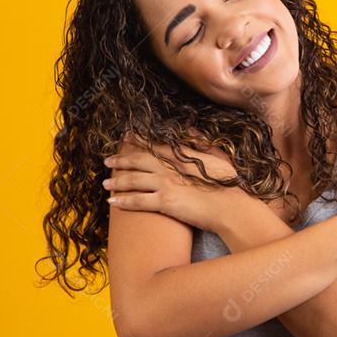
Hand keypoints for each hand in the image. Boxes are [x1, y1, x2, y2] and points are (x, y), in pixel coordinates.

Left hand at [102, 133, 240, 231]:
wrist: (231, 207)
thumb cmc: (229, 184)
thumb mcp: (218, 156)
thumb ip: (202, 143)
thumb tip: (191, 129)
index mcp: (181, 155)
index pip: (154, 144)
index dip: (138, 140)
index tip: (126, 136)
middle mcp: (169, 167)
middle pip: (138, 160)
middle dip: (121, 160)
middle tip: (108, 161)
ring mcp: (166, 183)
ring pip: (133, 180)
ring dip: (117, 181)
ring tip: (106, 183)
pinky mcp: (165, 202)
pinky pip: (138, 201)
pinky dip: (123, 201)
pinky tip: (113, 201)